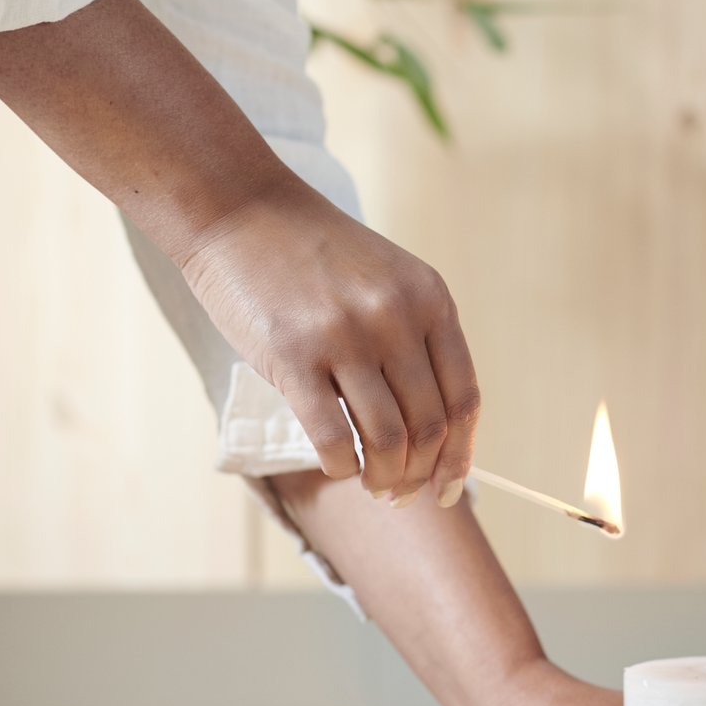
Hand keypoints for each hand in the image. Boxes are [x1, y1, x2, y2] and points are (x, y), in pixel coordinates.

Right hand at [180, 182, 478, 503]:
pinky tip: (337, 466)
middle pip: (429, 426)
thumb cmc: (314, 259)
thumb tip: (436, 433)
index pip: (464, 398)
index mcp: (430, 300)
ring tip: (372, 484)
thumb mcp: (388, 283)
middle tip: (401, 493)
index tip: (448, 487)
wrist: (242, 211)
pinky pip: (333, 437)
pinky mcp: (293, 355)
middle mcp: (395, 317)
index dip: (461, 454)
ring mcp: (345, 336)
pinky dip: (341, 466)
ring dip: (383, 477)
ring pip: (386, 439)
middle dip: (420, 474)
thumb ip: (415, 342)